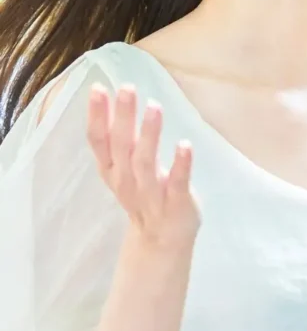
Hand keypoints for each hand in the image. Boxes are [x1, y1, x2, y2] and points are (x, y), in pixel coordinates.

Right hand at [86, 81, 201, 250]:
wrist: (161, 241)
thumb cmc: (143, 192)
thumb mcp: (123, 168)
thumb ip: (119, 138)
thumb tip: (117, 97)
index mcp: (112, 170)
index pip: (99, 140)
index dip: (96, 116)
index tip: (98, 88)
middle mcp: (126, 181)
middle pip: (121, 146)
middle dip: (122, 117)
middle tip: (127, 88)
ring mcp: (151, 193)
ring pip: (145, 163)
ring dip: (149, 134)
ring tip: (154, 107)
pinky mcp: (176, 203)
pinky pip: (177, 183)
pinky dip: (180, 164)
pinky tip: (185, 144)